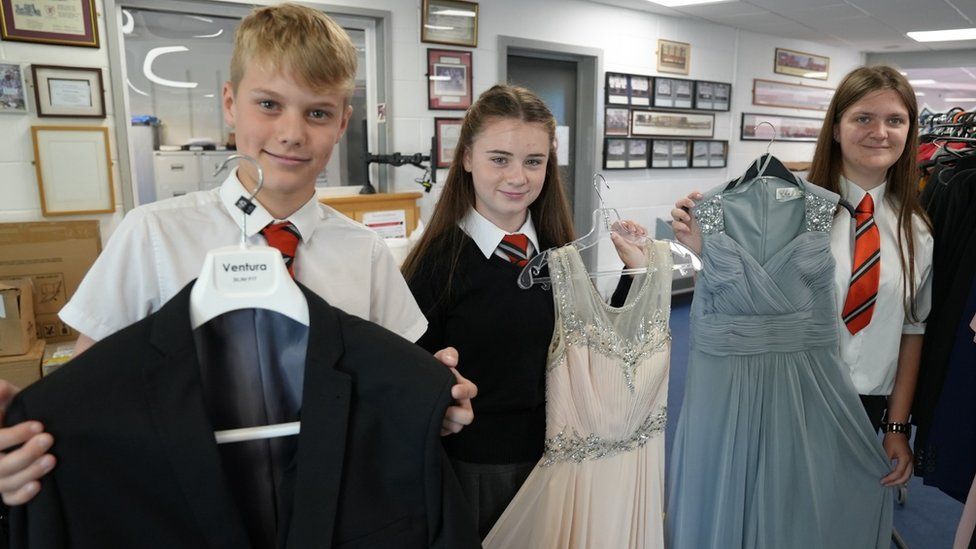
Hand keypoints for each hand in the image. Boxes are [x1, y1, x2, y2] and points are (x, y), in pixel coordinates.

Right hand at [0, 381, 55, 504]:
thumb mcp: (8, 399)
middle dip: (25, 454)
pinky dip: (22, 495)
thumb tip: (1, 387)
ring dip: (30, 472)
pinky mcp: (7, 488)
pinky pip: (10, 499)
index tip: (39, 426)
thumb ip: (3, 393)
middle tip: (49, 440)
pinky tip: (38, 485)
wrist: (27, 426)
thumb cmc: (14, 411)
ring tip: (52, 460)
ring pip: (6, 483)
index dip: (14, 436)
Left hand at [433, 347, 476, 435]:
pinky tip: (427, 419)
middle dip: (456, 414)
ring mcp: (453, 419)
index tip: (453, 390)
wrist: (413, 387)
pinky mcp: (443, 429)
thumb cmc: (430, 373)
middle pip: (468, 417)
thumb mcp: (438, 360)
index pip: (472, 391)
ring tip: (431, 412)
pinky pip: (444, 434)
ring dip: (445, 421)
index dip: (465, 392)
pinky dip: (436, 428)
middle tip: (443, 409)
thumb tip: (452, 361)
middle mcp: (461, 405)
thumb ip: (447, 354)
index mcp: (462, 388)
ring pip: (456, 427)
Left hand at [610, 220, 647, 269]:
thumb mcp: (625, 250)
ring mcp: (633, 237)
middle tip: (634, 230)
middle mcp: (625, 237)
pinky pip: (641, 229)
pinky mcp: (640, 238)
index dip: (620, 223)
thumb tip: (612, 234)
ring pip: (634, 225)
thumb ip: (619, 242)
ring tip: (640, 234)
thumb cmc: (632, 260)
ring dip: (638, 227)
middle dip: (631, 224)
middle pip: (626, 224)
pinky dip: (643, 230)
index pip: (616, 227)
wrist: (642, 266)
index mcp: (619, 239)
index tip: (626, 226)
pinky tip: (644, 235)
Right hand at [670, 191, 702, 255]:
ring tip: (688, 219)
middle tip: (692, 205)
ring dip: (681, 213)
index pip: (689, 198)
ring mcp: (679, 222)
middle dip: (684, 201)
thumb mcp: (705, 221)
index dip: (692, 195)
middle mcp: (684, 215)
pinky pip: (674, 224)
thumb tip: (714, 202)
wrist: (698, 247)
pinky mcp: (676, 230)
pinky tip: (687, 229)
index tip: (699, 195)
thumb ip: (706, 212)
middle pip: (678, 202)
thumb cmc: (700, 235)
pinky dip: (680, 226)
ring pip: (674, 212)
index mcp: (691, 211)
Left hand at [880, 433, 912, 485]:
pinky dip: (901, 476)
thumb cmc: (892, 439)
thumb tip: (882, 472)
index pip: (898, 473)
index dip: (890, 479)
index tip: (882, 481)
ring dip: (899, 480)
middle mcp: (910, 461)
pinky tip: (894, 477)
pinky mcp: (909, 460)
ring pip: (908, 475)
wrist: (897, 431)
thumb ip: (885, 462)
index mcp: (905, 459)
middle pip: (905, 477)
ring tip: (889, 482)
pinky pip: (907, 471)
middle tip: (886, 484)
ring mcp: (911, 461)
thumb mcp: (886, 451)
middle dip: (895, 483)